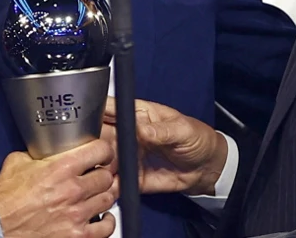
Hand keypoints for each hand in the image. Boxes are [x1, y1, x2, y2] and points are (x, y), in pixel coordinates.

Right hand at [0, 138, 118, 237]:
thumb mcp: (17, 163)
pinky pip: (106, 227)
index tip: (103, 154)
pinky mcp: (77, 236)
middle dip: (104, 173)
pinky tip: (103, 216)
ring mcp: (77, 215)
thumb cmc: (4, 200)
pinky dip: (107, 221)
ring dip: (105, 194)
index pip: (100, 150)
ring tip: (100, 193)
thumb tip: (47, 148)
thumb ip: (37, 153)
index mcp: (61, 168)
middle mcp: (73, 191)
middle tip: (100, 174)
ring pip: (109, 199)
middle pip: (107, 176)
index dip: (104, 150)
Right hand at [103, 97, 227, 195]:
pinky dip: (111, 185)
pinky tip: (111, 186)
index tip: (88, 119)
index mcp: (139, 114)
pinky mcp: (134, 177)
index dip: (96, 111)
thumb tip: (142, 129)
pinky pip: (116, 181)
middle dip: (93, 143)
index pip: (111, 109)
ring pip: (103, 159)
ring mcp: (129, 156)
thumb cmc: (197, 139)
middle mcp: (129, 134)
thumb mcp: (183, 130)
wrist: (207, 168)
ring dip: (99, 166)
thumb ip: (162, 131)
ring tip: (102, 171)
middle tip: (96, 151)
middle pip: (101, 135)